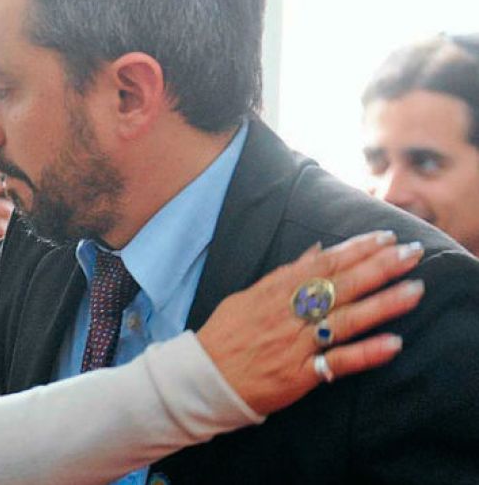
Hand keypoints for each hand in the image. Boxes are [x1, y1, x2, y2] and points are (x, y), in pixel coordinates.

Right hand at [197, 231, 423, 414]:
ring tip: (415, 291)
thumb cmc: (226, 336)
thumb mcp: (249, 296)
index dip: (355, 249)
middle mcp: (288, 313)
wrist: (203, 379)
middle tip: (411, 254)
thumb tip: (316, 251)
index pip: (322, 264)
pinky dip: (365, 353)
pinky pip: (338, 362)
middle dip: (379, 268)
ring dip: (383, 305)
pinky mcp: (300, 374)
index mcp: (275, 291)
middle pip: (340, 286)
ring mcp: (295, 343)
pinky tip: (393, 344)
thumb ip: (286, 275)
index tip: (385, 237)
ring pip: (345, 320)